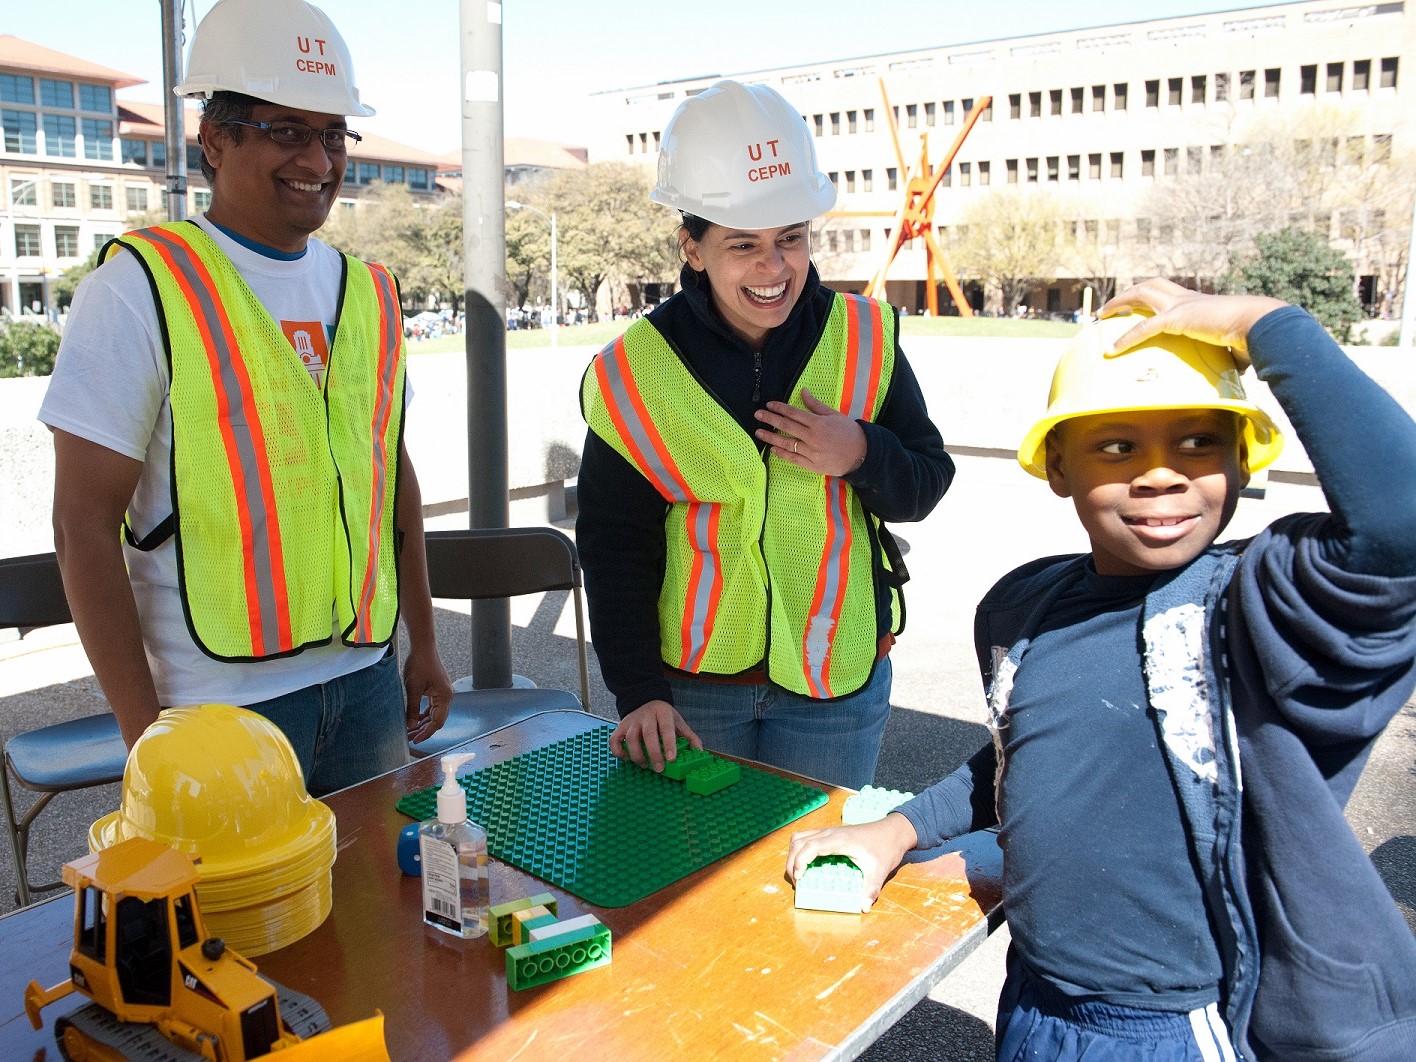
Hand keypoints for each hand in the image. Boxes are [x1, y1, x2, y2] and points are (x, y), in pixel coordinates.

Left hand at [403, 644, 453, 743]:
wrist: (423, 647)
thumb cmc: (419, 664)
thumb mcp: (413, 688)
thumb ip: (413, 709)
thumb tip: (410, 727)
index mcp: (445, 697)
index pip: (437, 722)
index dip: (426, 733)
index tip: (414, 740)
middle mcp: (447, 696)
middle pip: (437, 720)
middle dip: (423, 730)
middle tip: (409, 738)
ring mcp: (443, 693)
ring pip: (434, 714)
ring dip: (423, 723)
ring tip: (410, 730)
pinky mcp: (438, 690)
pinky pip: (432, 707)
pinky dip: (424, 714)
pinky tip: (414, 719)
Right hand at [609, 700, 701, 770]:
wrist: (644, 699)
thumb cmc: (663, 716)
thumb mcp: (678, 722)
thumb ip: (689, 737)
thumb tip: (699, 752)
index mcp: (662, 713)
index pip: (666, 728)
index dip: (669, 743)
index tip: (672, 758)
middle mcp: (646, 716)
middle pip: (648, 735)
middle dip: (654, 754)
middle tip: (660, 768)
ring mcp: (631, 721)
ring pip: (631, 738)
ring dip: (638, 755)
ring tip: (646, 765)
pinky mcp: (620, 727)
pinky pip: (614, 740)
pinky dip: (618, 752)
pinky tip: (627, 759)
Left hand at [754, 388, 867, 476]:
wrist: (861, 454)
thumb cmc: (848, 432)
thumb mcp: (834, 414)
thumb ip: (816, 405)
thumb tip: (803, 391)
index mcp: (818, 423)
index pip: (794, 413)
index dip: (779, 408)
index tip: (769, 405)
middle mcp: (812, 437)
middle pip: (786, 427)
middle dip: (770, 419)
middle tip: (757, 415)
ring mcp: (811, 452)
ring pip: (787, 444)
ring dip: (771, 437)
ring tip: (759, 433)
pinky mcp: (812, 465)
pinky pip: (794, 459)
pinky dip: (782, 454)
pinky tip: (773, 449)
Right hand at [785, 813, 918, 911]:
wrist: (892, 831)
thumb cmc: (885, 848)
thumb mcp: (879, 871)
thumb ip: (870, 889)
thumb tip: (864, 907)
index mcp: (838, 840)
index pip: (809, 846)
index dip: (799, 861)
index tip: (799, 879)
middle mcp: (829, 833)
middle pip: (798, 841)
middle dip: (792, 862)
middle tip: (797, 882)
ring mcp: (828, 831)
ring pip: (799, 837)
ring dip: (793, 854)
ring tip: (798, 873)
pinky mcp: (830, 833)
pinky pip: (807, 837)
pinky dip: (800, 850)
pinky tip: (808, 864)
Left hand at [1100, 278, 1287, 370]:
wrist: (1263, 324)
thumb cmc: (1256, 336)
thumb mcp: (1239, 345)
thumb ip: (1233, 353)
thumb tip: (1243, 368)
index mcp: (1201, 304)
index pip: (1171, 294)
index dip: (1153, 296)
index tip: (1140, 305)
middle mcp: (1188, 299)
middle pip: (1152, 285)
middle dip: (1129, 293)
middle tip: (1109, 308)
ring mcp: (1182, 305)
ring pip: (1142, 294)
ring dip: (1120, 303)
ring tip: (1102, 315)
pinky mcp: (1178, 319)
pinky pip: (1144, 328)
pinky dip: (1126, 338)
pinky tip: (1112, 349)